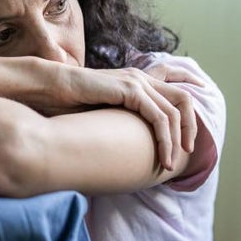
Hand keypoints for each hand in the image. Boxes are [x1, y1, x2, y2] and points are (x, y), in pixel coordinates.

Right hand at [61, 64, 200, 170]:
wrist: (50, 88)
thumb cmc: (68, 104)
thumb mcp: (102, 113)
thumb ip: (120, 120)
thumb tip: (128, 145)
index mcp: (135, 80)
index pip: (174, 87)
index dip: (187, 108)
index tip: (189, 134)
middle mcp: (140, 78)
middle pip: (183, 99)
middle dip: (190, 127)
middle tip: (188, 152)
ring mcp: (137, 82)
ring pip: (175, 111)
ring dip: (177, 140)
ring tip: (170, 162)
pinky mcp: (130, 90)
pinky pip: (160, 117)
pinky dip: (165, 139)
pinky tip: (163, 156)